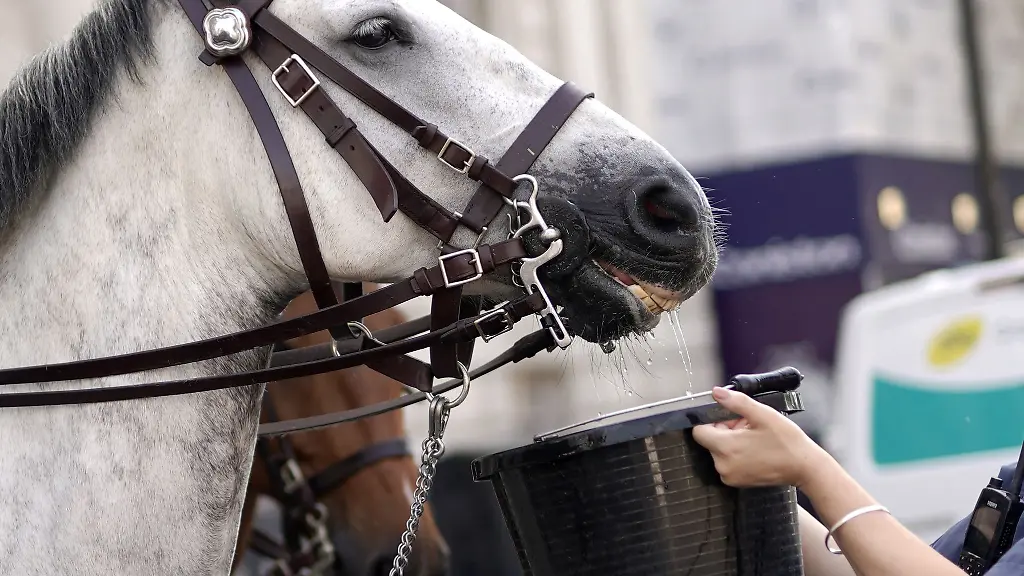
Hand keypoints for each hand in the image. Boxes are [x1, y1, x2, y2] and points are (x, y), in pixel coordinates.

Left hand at [691, 386, 825, 488]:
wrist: (804, 467)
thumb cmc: (786, 441)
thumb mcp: (762, 414)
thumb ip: (736, 402)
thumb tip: (716, 392)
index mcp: (726, 448)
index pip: (699, 431)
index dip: (712, 421)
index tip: (731, 418)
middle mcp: (722, 465)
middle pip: (710, 440)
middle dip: (725, 430)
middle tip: (748, 426)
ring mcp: (729, 476)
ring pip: (719, 450)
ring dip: (731, 441)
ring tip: (754, 438)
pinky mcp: (736, 482)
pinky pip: (727, 462)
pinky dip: (736, 453)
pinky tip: (754, 449)